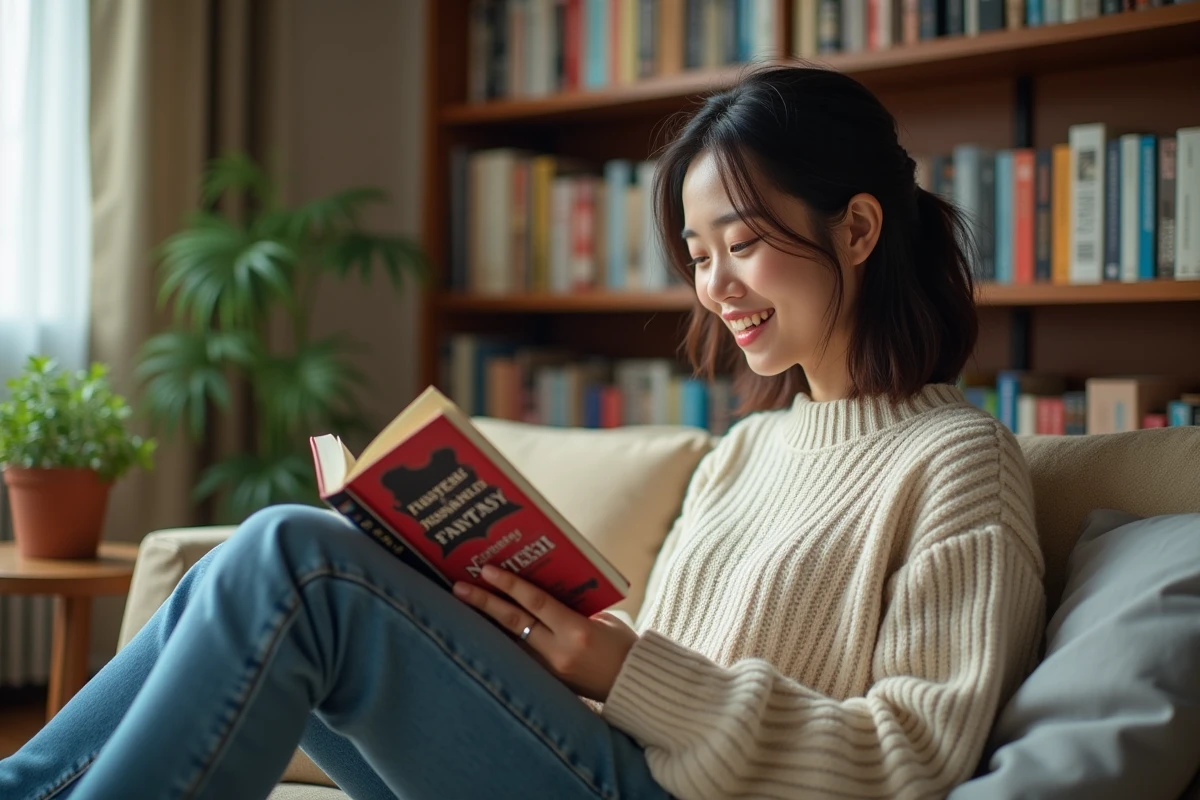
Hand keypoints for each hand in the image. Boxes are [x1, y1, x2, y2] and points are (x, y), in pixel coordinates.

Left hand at [452, 564, 638, 701]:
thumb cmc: (623, 646)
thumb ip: (572, 609)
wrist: (635, 685)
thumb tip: (539, 598)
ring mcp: (551, 671)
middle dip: (484, 603)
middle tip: (459, 587)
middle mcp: (559, 652)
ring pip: (510, 643)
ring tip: (463, 607)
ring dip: (486, 624)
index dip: (509, 585)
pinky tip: (486, 632)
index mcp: (576, 630)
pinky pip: (520, 659)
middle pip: (513, 623)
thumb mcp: (603, 620)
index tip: (486, 570)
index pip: (535, 603)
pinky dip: (503, 643)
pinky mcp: (549, 683)